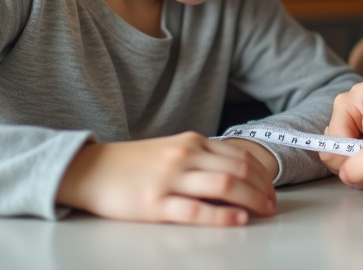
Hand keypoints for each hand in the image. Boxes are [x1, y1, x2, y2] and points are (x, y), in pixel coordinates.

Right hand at [57, 132, 276, 225]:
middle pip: (238, 169)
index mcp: (191, 142)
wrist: (90, 170)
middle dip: (262, 188)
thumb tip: (235, 173)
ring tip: (263, 212)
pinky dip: (222, 216)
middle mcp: (184, 156)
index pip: (240, 154)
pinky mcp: (155, 204)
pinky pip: (196, 210)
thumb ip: (200, 157)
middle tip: (273, 203)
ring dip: (251, 200)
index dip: (263, 172)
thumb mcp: (170, 150)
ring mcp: (170, 180)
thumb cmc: (132, 164)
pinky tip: (238, 220)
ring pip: (224, 185)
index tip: (273, 187)